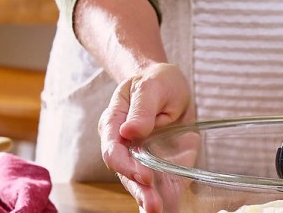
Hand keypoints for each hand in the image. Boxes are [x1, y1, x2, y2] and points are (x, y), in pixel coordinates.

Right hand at [98, 63, 192, 212]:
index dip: (127, 165)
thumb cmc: (156, 82)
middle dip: (139, 189)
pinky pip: (157, 186)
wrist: (169, 86)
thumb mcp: (152, 86)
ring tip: (158, 210)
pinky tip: (166, 210)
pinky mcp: (158, 166)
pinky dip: (162, 200)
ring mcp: (140, 158)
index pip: (113, 150)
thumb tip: (129, 131)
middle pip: (125, 173)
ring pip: (139, 184)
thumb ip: (142, 107)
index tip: (146, 174)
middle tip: (154, 202)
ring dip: (148, 199)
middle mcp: (124, 146)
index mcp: (114, 124)